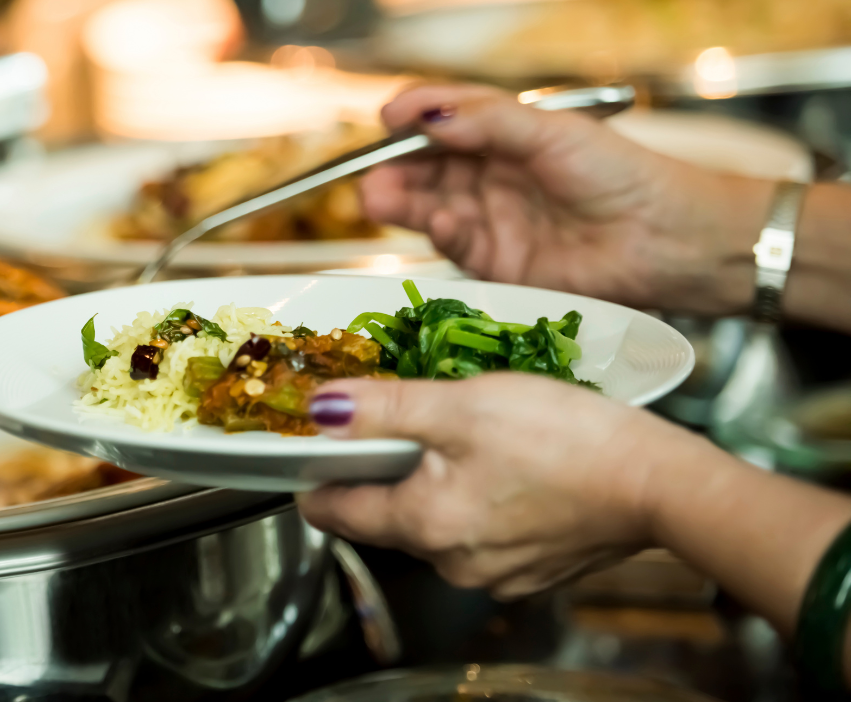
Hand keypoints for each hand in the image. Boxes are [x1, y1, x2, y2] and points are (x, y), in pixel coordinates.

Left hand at [299, 373, 715, 598]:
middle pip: (385, 515)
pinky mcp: (532, 569)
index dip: (316, 473)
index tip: (316, 443)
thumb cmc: (567, 439)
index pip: (333, 512)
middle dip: (386, 470)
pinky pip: (483, 533)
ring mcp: (495, 574)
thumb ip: (383, 408)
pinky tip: (507, 466)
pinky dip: (482, 500)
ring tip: (463, 436)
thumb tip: (319, 410)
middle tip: (403, 421)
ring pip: (436, 523)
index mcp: (422, 524)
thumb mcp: (462, 404)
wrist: (663, 483)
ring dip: (437, 483)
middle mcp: (451, 563)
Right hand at [364, 85, 768, 316]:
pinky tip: (441, 223)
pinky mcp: (496, 262)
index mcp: (506, 134)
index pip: (444, 119)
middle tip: (371, 172)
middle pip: (425, 166)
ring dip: (401, 201)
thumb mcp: (553, 132)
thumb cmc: (622, 175)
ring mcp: (492, 218)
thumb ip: (488, 121)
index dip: (412, 117)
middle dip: (394, 167)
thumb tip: (426, 114)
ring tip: (378, 199)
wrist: (668, 240)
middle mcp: (492, 175)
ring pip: (429, 205)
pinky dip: (440, 232)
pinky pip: (454, 245)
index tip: (386, 118)